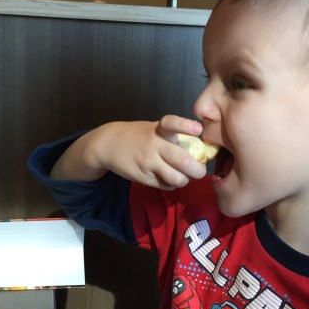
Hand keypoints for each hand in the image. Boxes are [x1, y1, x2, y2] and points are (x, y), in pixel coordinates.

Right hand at [50, 115, 206, 189]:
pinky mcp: (143, 176)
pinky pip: (165, 185)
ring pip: (176, 178)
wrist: (108, 144)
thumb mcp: (154, 129)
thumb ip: (174, 137)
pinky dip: (171, 184)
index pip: (172, 123)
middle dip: (198, 170)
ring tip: (183, 176)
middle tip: (200, 171)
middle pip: (183, 160)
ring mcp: (148, 162)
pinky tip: (168, 179)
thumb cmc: (139, 136)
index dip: (186, 126)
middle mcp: (154, 144)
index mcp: (159, 129)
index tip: (197, 130)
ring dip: (184, 180)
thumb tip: (200, 151)